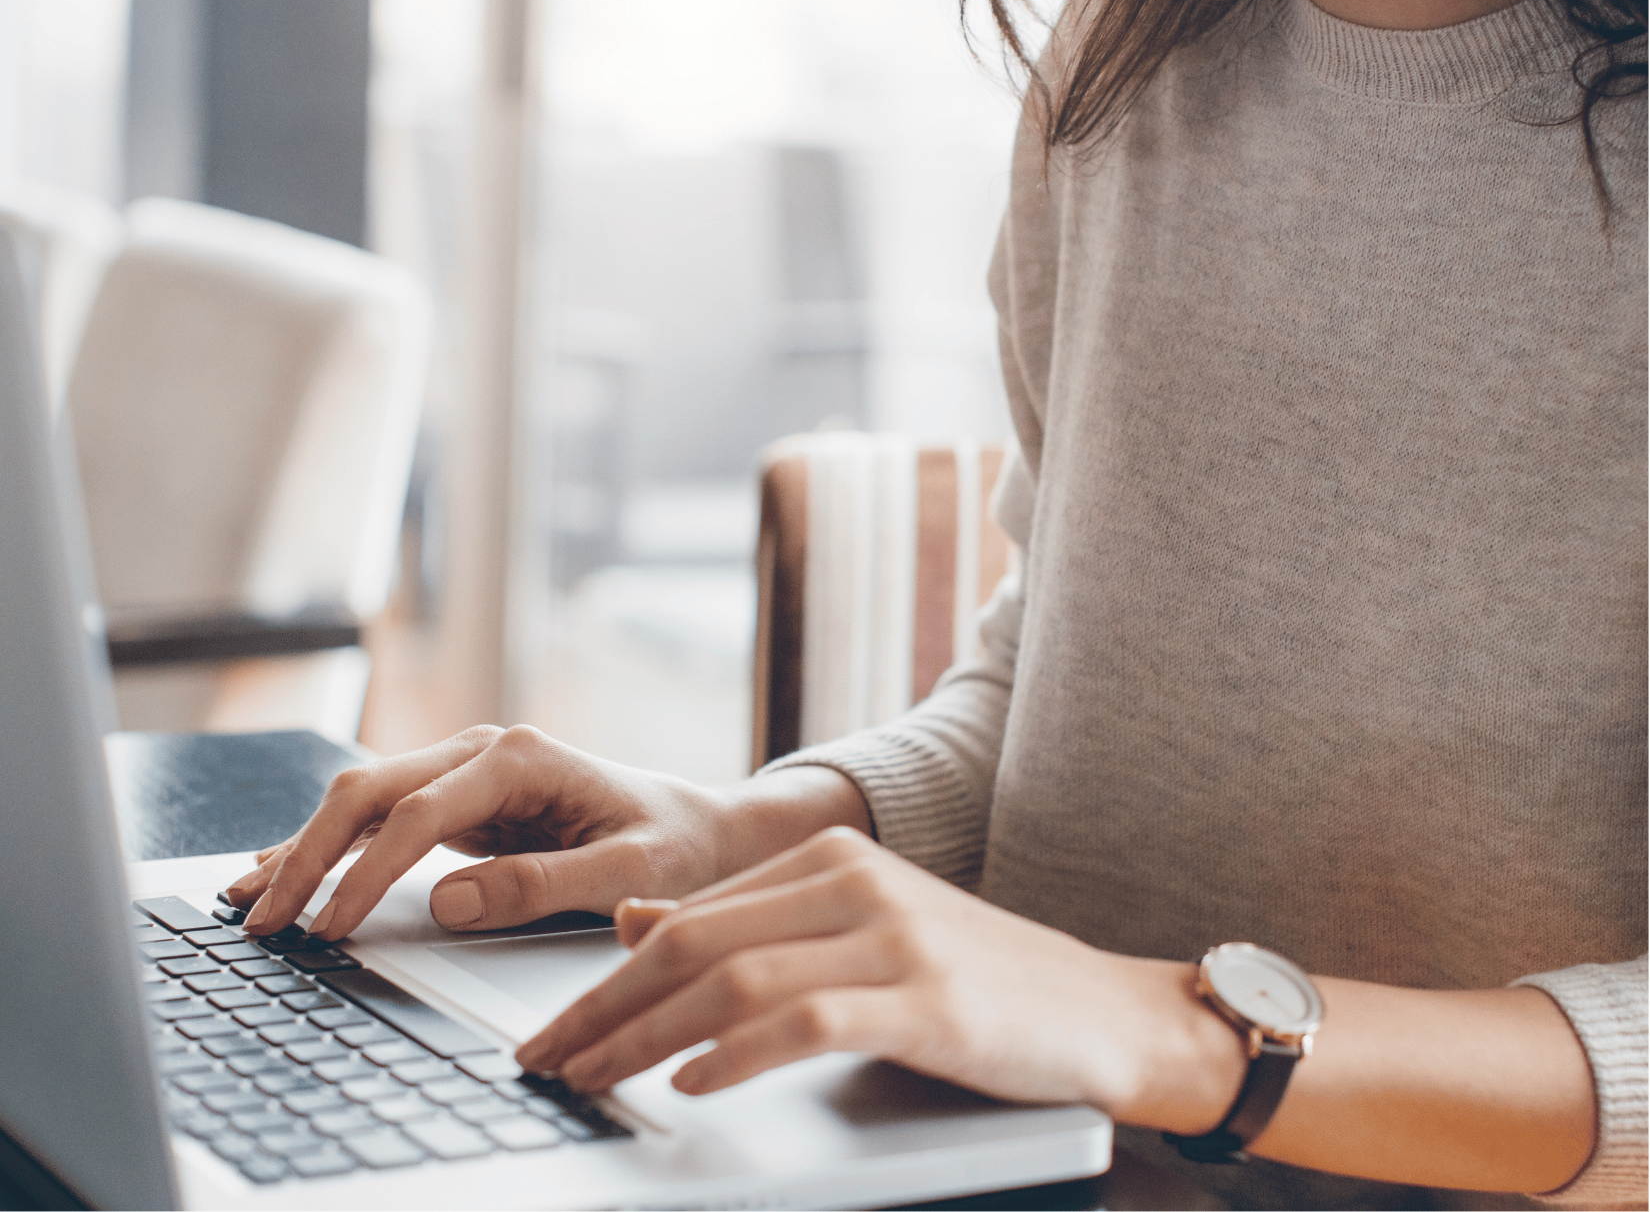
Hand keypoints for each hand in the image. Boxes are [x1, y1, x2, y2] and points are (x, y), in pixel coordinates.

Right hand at [228, 725, 746, 939]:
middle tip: (263, 921)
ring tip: (247, 901)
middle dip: (309, 855)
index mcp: (522, 759)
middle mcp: (483, 752)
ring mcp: (466, 771)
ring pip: (362, 800)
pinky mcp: (460, 799)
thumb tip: (449, 900)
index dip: (366, 874)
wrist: (699, 828)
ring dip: (303, 848)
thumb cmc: (673, 847)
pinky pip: (380, 818)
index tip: (329, 929)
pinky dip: (328, 846)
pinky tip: (281, 869)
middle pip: (370, 792)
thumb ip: (543, 885)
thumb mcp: (627, 873)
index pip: (418, 816)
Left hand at [516, 827, 1246, 1133]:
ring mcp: (893, 935)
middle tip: (545, 1063)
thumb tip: (634, 923)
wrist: (1101, 1010)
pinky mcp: (928, 998)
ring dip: (647, 1038)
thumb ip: (749, 924)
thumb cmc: (973, 980)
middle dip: (605, 1010)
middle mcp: (855, 880)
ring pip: (735, 979)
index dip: (604, 980)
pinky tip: (691, 1085)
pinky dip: (736, 1055)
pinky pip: (807, 1020)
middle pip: (696, 944)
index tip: (553, 1031)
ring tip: (592, 1080)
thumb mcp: (853, 934)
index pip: (687, 917)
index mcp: (830, 856)